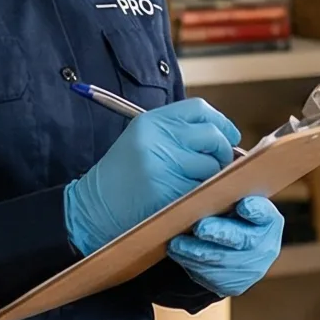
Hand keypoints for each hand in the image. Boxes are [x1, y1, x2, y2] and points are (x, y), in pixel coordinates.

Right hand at [63, 99, 239, 253]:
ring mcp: (162, 165)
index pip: (199, 109)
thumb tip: (225, 138)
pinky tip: (187, 200)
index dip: (220, 122)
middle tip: (216, 167)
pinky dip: (202, 196)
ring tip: (193, 186)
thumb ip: (177, 135)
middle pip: (212, 135)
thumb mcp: (142, 143)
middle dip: (222, 152)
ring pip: (211, 166)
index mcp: (150, 122)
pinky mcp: (167, 192)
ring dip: (211, 178)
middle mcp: (156, 139)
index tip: (229, 137)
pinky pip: (202, 190)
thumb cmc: (122, 179)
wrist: (90, 210)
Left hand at [167, 196, 283, 296]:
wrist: (236, 250)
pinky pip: (211, 278)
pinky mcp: (233, 285)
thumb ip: (233, 186)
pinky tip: (179, 254)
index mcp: (268, 221)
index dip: (256, 210)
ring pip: (221, 262)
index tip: (244, 205)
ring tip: (176, 243)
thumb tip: (237, 155)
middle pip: (242, 241)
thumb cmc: (232, 215)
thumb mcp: (237, 199)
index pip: (266, 214)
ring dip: (196, 253)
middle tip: (199, 227)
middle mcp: (265, 247)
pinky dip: (192, 265)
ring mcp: (250, 270)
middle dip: (219, 234)